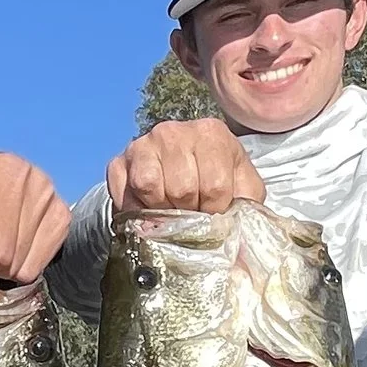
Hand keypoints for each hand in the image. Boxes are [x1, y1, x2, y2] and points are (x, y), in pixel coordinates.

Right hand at [105, 122, 267, 217]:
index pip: (214, 185)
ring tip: (172, 210)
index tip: (214, 213)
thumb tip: (237, 235)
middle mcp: (174, 131)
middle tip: (192, 213)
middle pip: (182, 189)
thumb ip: (247, 204)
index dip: (214, 210)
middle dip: (189, 212)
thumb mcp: (244, 187)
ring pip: (150, 188)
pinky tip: (151, 209)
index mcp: (211, 133)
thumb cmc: (220, 178)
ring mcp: (143, 144)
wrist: (186, 167)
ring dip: (162, 210)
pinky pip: (125, 194)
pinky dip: (137, 211)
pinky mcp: (119, 161)